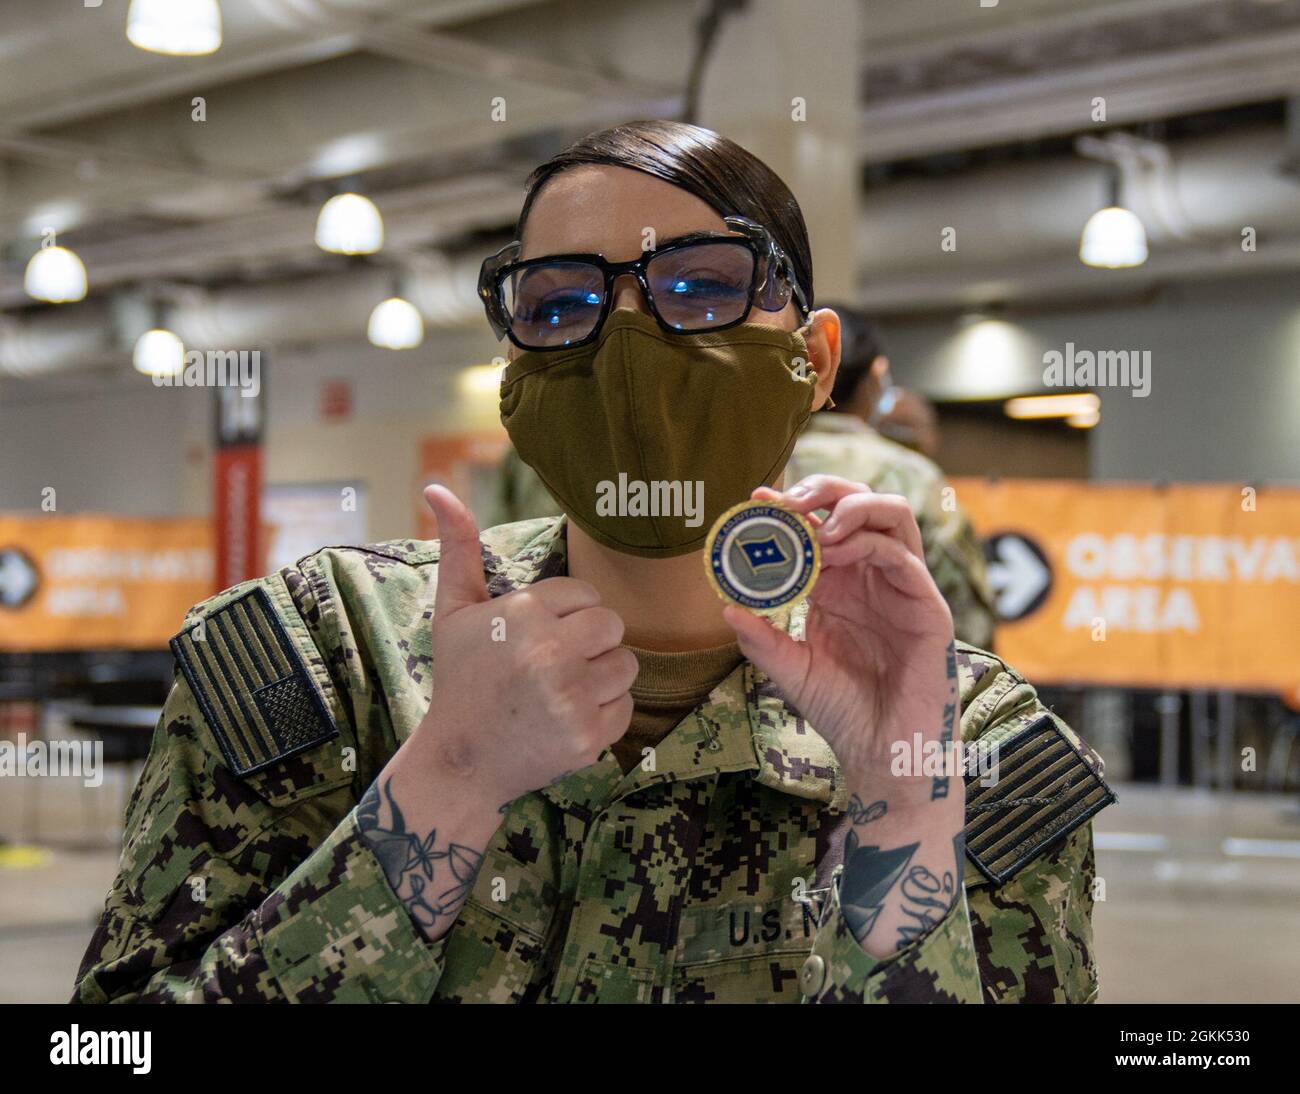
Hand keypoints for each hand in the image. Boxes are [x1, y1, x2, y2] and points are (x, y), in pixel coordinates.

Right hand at [418, 485, 637, 805]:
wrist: (460, 761)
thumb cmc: (461, 679)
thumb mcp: (454, 611)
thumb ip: (458, 547)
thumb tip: (437, 486)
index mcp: (524, 613)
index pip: (588, 595)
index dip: (569, 616)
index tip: (541, 639)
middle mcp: (550, 652)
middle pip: (614, 626)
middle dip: (591, 643)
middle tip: (557, 664)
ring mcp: (572, 697)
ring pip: (627, 666)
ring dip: (602, 678)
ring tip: (563, 690)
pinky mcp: (588, 737)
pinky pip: (626, 708)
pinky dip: (604, 715)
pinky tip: (568, 719)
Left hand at [723, 475, 956, 791]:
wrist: (882, 755)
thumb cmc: (842, 713)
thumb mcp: (791, 671)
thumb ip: (761, 640)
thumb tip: (726, 607)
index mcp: (841, 585)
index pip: (820, 526)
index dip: (790, 507)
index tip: (755, 498)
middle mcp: (872, 577)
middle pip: (861, 505)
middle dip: (825, 489)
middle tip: (787, 500)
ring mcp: (902, 588)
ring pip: (893, 516)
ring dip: (852, 507)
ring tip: (815, 526)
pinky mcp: (927, 607)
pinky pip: (903, 557)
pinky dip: (867, 543)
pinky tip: (834, 553)